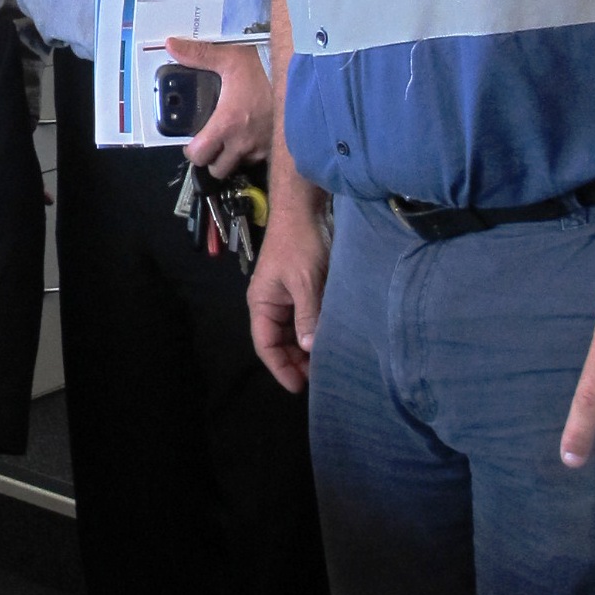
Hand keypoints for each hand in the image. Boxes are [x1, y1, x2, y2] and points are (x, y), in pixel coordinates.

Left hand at [168, 39, 271, 178]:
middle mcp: (244, 141)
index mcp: (227, 124)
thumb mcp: (228, 57)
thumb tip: (173, 45)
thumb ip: (198, 55)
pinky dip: (255, 151)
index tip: (193, 143)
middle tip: (211, 144)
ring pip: (240, 164)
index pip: (200, 156)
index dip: (192, 152)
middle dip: (212, 160)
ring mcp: (263, 147)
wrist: (300, 72)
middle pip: (218, 169)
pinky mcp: (278, 146)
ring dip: (234, 156)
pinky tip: (253, 134)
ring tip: (233, 137)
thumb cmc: (265, 67)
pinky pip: (262, 158)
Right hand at [247, 191, 329, 393]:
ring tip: (328, 364)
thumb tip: (309, 349)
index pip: (266, 345)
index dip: (281, 368)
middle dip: (296, 361)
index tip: (300, 387)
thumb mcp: (305, 282)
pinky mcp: (304, 288)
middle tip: (321, 379)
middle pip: (280, 342)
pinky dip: (315, 331)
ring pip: (294, 332)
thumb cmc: (300, 242)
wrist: (306, 206)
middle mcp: (271, 303)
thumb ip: (307, 316)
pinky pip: (306, 318)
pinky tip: (332, 341)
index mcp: (262, 303)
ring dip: (307, 347)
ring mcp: (287, 296)